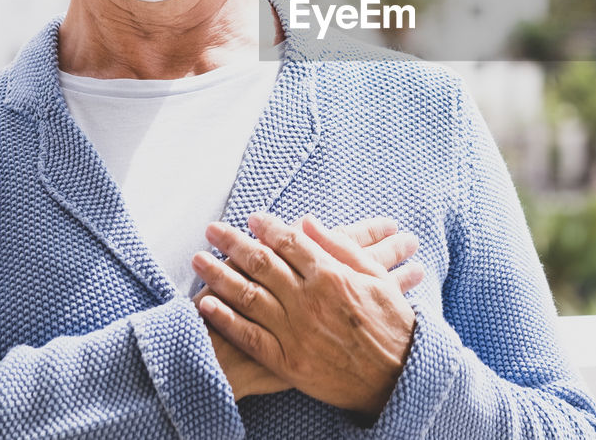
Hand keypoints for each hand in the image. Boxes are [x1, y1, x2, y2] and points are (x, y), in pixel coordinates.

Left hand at [194, 213, 417, 418]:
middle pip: (263, 263)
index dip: (267, 228)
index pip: (290, 243)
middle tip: (212, 230)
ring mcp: (296, 332)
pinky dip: (226, 320)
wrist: (396, 376)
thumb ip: (339, 248)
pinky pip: (250, 337)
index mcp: (331, 276)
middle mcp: (309, 300)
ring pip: (250, 297)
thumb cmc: (390, 323)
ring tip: (199, 260)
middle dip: (233, 244)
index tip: (250, 218)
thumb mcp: (374, 277)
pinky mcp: (288, 362)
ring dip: (220, 276)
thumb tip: (308, 222)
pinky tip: (207, 304)